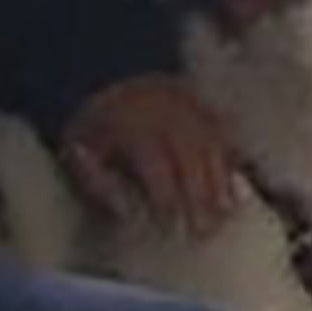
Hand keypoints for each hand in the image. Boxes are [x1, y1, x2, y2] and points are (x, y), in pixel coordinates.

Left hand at [60, 75, 236, 239]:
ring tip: (225, 214)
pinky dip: (232, 159)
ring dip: (222, 182)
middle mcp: (165, 112)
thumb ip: (96, 185)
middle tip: (205, 231)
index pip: (155, 164)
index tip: (168, 227)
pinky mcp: (203, 104)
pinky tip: (234, 186)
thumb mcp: (78, 151)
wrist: (107, 80)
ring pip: (214, 145)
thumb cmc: (95, 126)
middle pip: (191, 156)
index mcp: (132, 123)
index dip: (164, 198)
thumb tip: (124, 214)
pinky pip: (225, 131)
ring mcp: (188, 105)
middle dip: (200, 196)